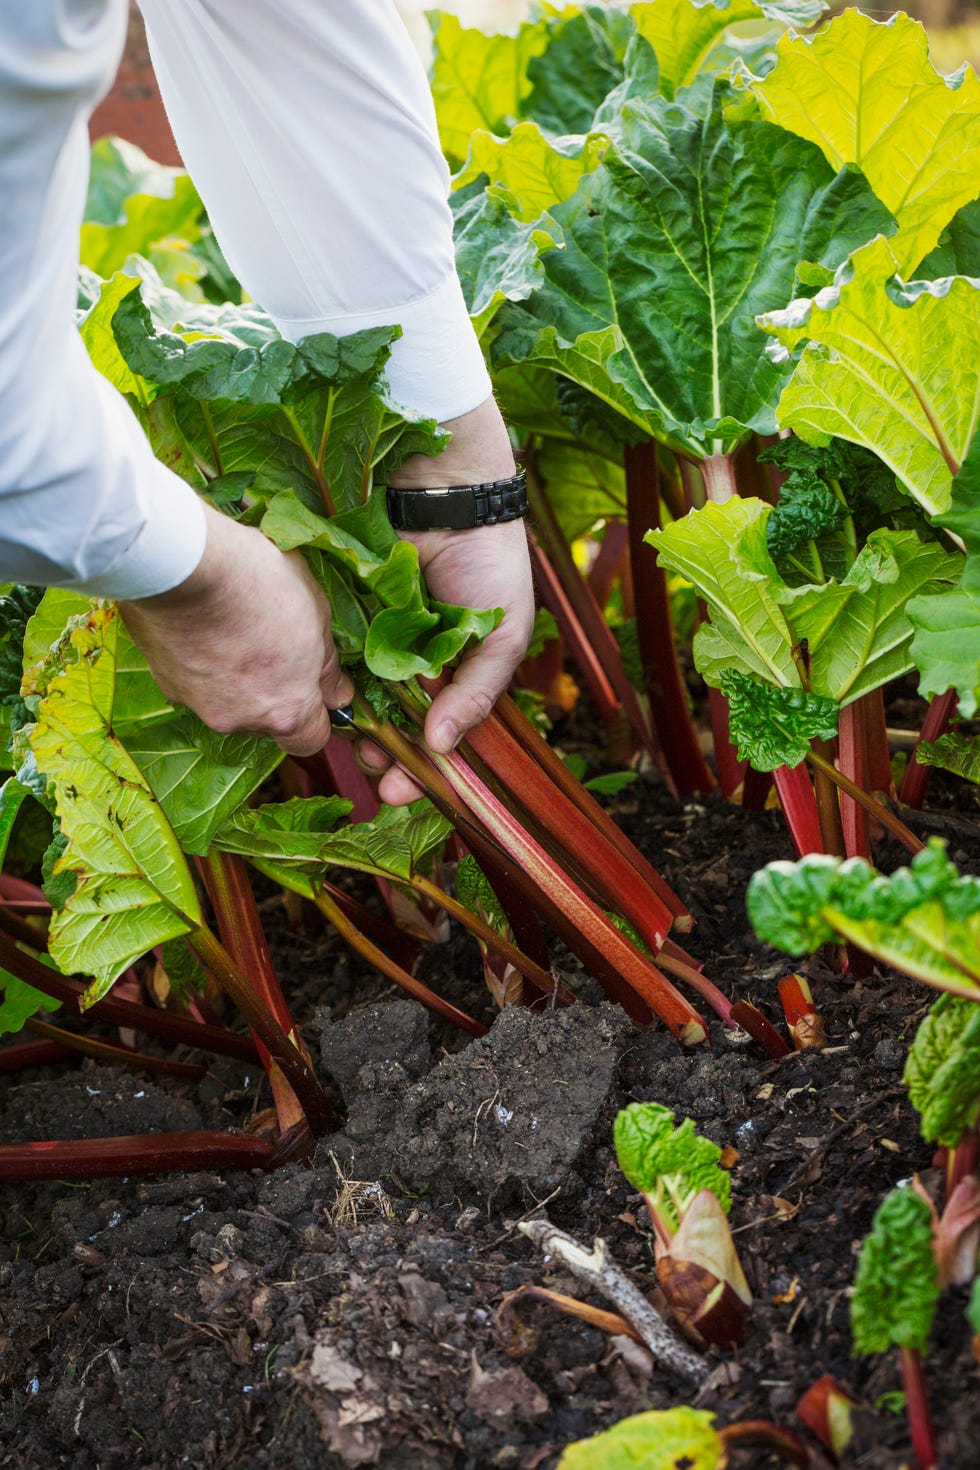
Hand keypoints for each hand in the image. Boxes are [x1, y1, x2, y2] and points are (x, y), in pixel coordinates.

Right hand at [119, 502, 353, 755]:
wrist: (186, 563)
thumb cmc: (260, 584)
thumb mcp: (317, 615)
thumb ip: (328, 667)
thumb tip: (337, 693)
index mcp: (285, 710)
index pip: (309, 741)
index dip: (314, 716)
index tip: (314, 689)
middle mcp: (239, 720)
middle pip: (264, 721)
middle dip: (272, 692)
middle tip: (273, 646)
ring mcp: (197, 704)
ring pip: (226, 702)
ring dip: (234, 679)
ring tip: (234, 630)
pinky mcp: (164, 682)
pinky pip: (192, 682)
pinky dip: (201, 664)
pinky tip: (203, 628)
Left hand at [362, 397, 534, 804]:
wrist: (449, 497)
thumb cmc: (489, 564)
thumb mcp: (503, 637)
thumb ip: (478, 695)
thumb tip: (442, 747)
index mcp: (460, 672)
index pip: (440, 733)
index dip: (422, 768)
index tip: (401, 792)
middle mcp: (419, 662)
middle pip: (397, 724)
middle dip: (385, 755)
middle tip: (370, 774)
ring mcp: (383, 640)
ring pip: (365, 697)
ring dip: (358, 726)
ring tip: (351, 745)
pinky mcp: (351, 616)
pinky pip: (342, 656)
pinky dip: (339, 681)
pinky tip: (334, 701)